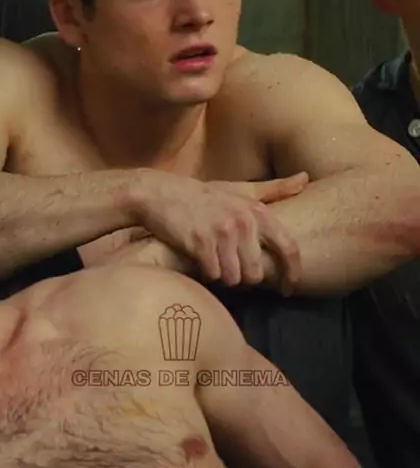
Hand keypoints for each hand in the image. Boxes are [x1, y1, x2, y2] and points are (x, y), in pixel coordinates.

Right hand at [131, 169, 302, 289]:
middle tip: (231, 267)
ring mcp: (221, 232)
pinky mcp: (199, 243)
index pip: (288, 248)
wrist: (160, 193)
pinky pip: (213, 275)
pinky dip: (207, 273)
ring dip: (224, 276)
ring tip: (214, 261)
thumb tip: (306, 178)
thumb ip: (274, 188)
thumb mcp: (240, 189)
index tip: (288, 289)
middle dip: (243, 277)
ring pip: (234, 278)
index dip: (292, 273)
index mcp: (256, 210)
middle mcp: (242, 221)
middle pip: (255, 273)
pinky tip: (200, 260)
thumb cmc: (203, 195)